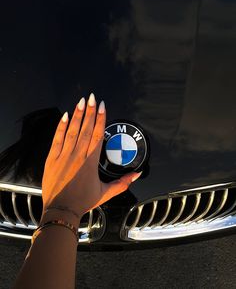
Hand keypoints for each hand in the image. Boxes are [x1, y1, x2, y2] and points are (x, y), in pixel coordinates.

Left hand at [40, 93, 141, 226]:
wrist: (60, 210)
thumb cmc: (82, 201)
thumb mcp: (105, 193)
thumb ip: (123, 183)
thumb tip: (137, 175)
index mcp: (91, 162)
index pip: (98, 135)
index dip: (101, 119)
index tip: (103, 107)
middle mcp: (78, 155)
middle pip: (86, 129)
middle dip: (90, 111)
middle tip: (93, 97)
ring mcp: (64, 155)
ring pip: (72, 131)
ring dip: (78, 115)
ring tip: (81, 101)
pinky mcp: (52, 158)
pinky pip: (57, 139)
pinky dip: (61, 127)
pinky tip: (65, 116)